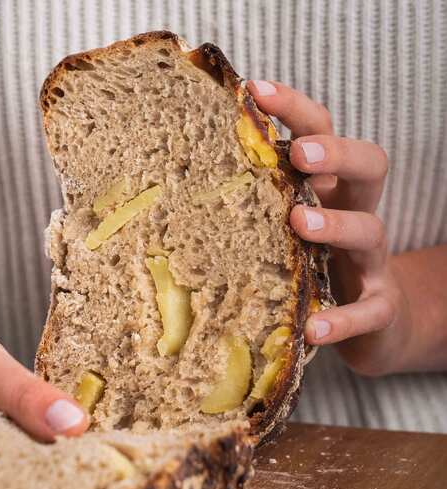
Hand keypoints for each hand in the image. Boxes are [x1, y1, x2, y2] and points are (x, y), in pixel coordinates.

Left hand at [248, 80, 410, 376]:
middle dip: (336, 153)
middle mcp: (355, 214)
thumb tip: (180, 182)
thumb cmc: (313, 265)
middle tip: (299, 154)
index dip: (295, 110)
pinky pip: (369, 310)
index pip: (321, 134)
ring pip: (369, 230)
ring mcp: (370, 261)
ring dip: (335, 223)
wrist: (368, 324)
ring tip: (299, 223)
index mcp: (328, 189)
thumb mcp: (283, 229)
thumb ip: (255, 205)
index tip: (256, 91)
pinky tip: (314, 327)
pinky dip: (344, 318)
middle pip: (367, 165)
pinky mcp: (378, 307)